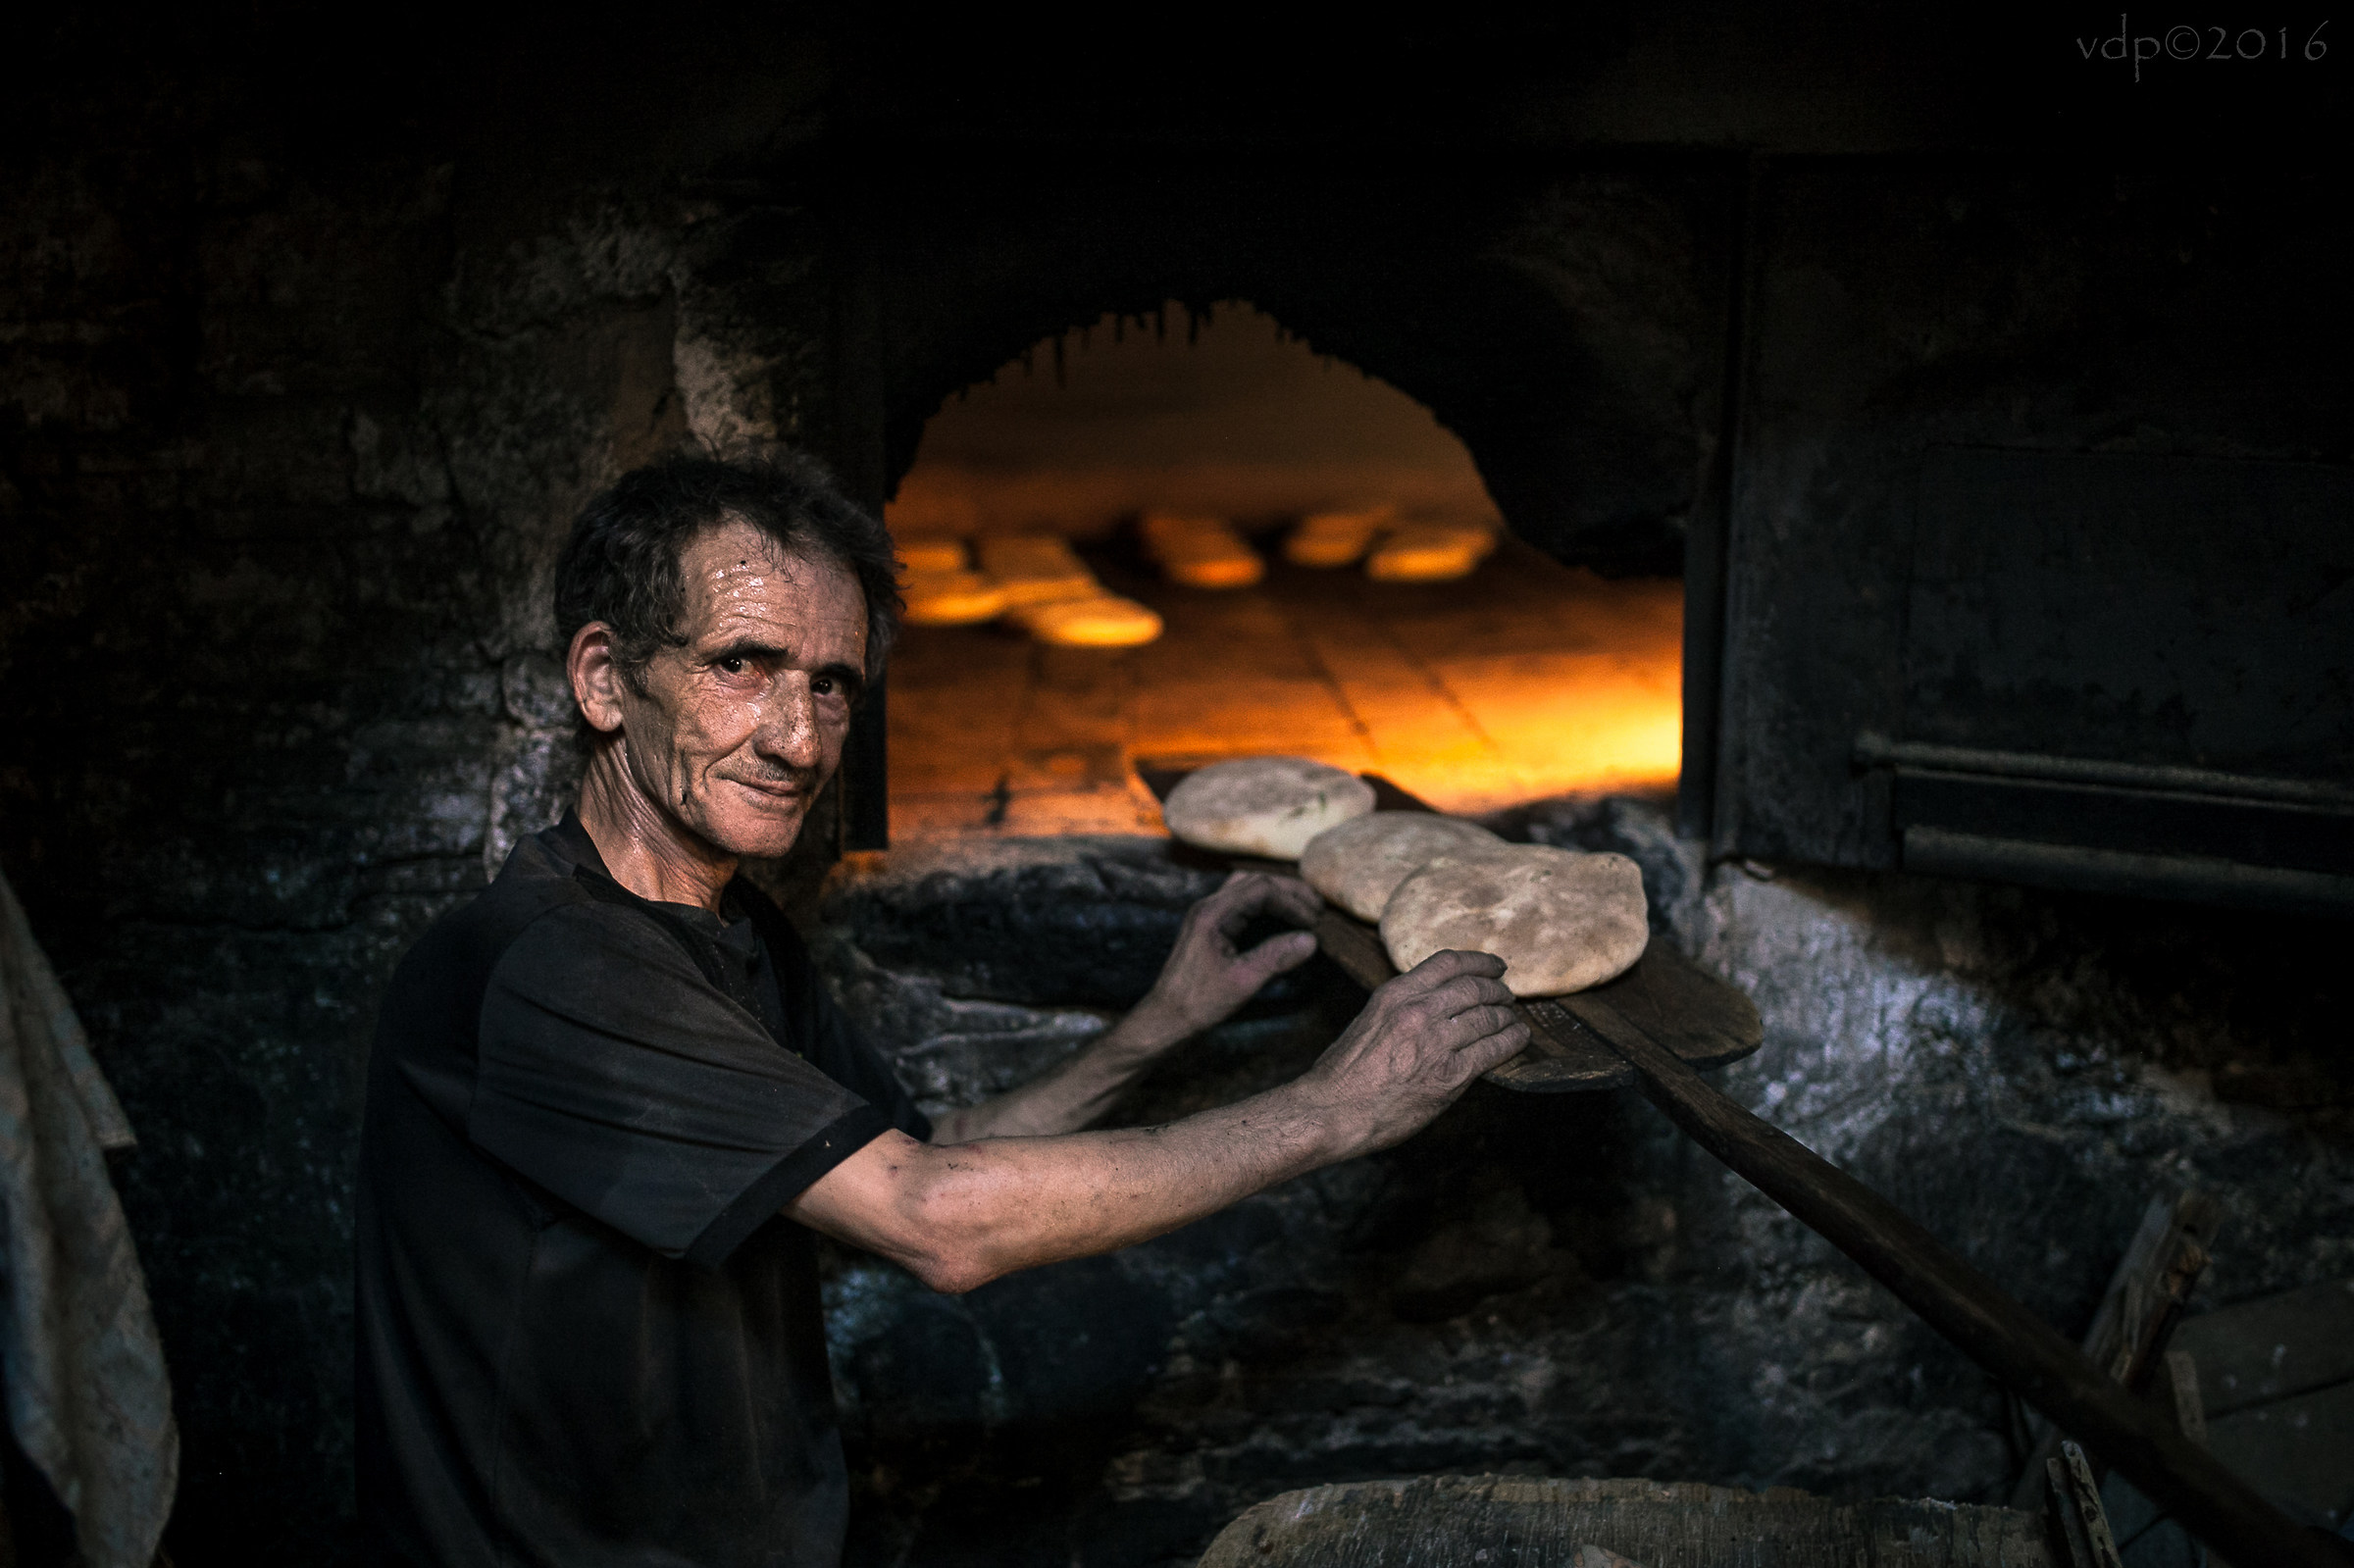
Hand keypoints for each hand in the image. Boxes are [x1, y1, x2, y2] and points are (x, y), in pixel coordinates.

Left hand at [1134, 871, 1323, 1039]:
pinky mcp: (1210, 927)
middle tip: (1317, 909)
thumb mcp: (1242, 981)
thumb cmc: (1199, 1002)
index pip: (1261, 889)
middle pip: (1255, 881)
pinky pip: (1242, 905)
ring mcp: (1208, 915)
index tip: (1314, 923)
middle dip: (1289, 892)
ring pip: (1248, 889)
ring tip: (1304, 911)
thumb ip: (1276, 957)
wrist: (1167, 1018)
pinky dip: (1266, 908)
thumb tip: (1312, 940)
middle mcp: (1209, 907)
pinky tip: (1282, 923)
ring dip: (1277, 896)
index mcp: (1213, 914)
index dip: (1292, 902)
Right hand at [1298, 949, 1527, 1156]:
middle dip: (1497, 991)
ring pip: (1487, 1017)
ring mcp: (1436, 1042)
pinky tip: (1518, 1039)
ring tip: (1513, 1019)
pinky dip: (1512, 1041)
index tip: (1495, 966)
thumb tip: (1432, 1005)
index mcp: (1395, 993)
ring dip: (1506, 1016)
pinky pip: (1493, 1050)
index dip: (1479, 961)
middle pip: (1474, 988)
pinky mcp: (1449, 1075)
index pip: (1448, 962)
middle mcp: (1418, 1011)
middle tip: (1507, 996)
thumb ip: (1400, 1008)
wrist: (1333, 1110)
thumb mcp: (1368, 1021)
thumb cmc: (1343, 1074)